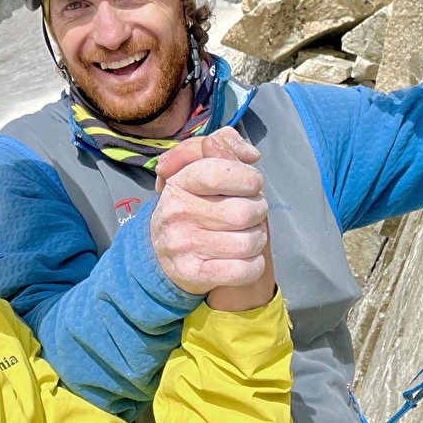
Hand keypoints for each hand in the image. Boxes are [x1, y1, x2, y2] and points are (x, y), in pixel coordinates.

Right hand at [151, 127, 275, 310]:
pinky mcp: (193, 274)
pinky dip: (254, 264)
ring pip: (248, 242)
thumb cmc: (194, 206)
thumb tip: (250, 154)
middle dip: (259, 211)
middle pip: (243, 212)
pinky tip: (246, 258)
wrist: (164, 255)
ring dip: (258, 238)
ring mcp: (183, 245)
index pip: (217, 173)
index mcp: (179, 183)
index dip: (246, 178)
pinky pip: (244, 269)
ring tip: (248, 234)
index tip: (252, 184)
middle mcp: (177, 213)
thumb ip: (224, 148)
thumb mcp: (199, 170)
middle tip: (252, 212)